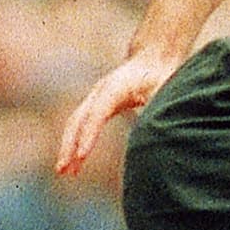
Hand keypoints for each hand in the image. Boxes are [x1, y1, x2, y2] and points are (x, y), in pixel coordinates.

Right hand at [56, 51, 178, 175]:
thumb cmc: (161, 75)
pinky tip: (76, 164)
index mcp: (116, 87)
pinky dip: (75, 143)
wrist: (154, 57)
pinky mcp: (96, 104)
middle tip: (64, 169)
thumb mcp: (165, 91)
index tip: (82, 156)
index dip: (89, 135)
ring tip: (64, 172)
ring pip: (74, 123)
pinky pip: (80, 125)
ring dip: (68, 147)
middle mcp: (100, 91)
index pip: (98, 113)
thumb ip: (158, 108)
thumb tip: (158, 133)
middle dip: (69, 145)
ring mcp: (95, 96)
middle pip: (78, 119)